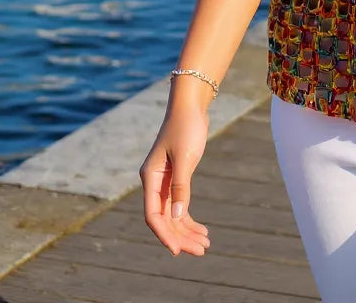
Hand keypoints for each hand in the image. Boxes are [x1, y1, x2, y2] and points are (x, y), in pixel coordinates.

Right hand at [139, 103, 211, 256]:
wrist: (190, 106)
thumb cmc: (185, 127)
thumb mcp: (185, 157)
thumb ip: (180, 187)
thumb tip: (176, 217)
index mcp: (150, 178)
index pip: (153, 215)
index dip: (165, 234)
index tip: (178, 250)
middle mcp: (154, 183)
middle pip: (164, 219)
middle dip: (181, 237)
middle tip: (201, 250)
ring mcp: (165, 182)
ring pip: (173, 215)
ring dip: (187, 231)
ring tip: (206, 245)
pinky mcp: (176, 178)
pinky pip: (180, 205)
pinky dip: (189, 218)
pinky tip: (202, 230)